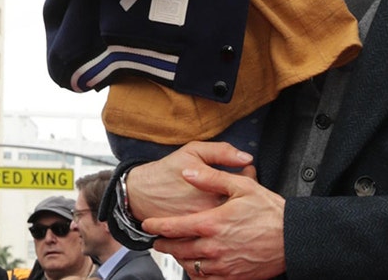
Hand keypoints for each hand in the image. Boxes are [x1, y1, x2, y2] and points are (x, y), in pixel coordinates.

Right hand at [124, 142, 253, 220]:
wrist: (138, 194)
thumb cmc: (167, 170)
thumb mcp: (194, 151)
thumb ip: (222, 152)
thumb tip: (247, 158)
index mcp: (212, 188)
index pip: (245, 185)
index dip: (249, 175)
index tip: (246, 170)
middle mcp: (208, 211)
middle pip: (239, 205)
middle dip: (242, 194)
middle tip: (238, 185)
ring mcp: (200, 226)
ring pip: (228, 220)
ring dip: (232, 209)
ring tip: (228, 197)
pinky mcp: (192, 236)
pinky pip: (214, 231)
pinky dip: (218, 222)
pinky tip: (216, 211)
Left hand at [146, 161, 284, 279]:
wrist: (292, 238)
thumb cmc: (271, 211)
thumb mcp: (243, 186)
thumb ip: (212, 179)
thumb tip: (188, 172)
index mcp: (212, 223)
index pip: (174, 226)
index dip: (157, 225)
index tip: (149, 224)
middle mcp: (213, 247)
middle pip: (177, 249)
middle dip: (164, 245)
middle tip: (159, 241)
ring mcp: (221, 265)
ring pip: (189, 266)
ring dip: (179, 259)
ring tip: (178, 252)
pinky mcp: (231, 277)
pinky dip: (196, 274)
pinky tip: (197, 267)